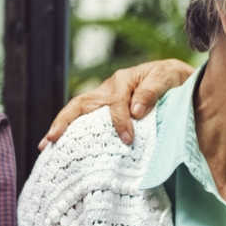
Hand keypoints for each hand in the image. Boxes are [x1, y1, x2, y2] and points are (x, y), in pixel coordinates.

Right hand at [41, 59, 193, 147]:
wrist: (179, 80)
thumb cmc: (174, 79)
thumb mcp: (168, 77)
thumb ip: (152, 91)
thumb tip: (135, 112)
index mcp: (123, 80)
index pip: (115, 102)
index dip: (120, 121)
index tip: (128, 139)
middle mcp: (109, 89)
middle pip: (80, 104)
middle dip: (64, 122)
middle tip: (51, 140)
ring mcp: (104, 100)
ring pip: (78, 112)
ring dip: (61, 128)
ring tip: (46, 146)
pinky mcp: (106, 111)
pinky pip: (86, 121)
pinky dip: (73, 132)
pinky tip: (63, 148)